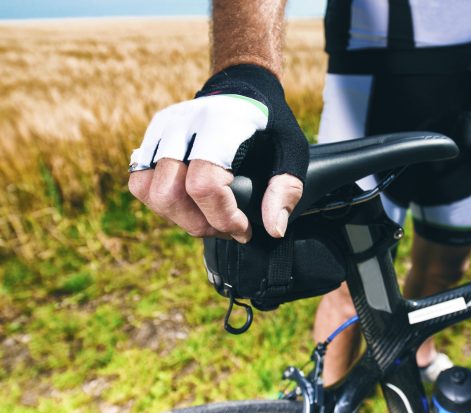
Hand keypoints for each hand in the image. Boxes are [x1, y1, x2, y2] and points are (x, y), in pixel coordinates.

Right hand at [128, 65, 308, 241]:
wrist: (244, 88)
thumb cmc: (270, 122)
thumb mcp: (293, 150)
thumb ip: (286, 189)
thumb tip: (274, 229)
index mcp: (219, 125)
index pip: (203, 185)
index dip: (222, 217)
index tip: (244, 229)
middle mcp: (182, 125)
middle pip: (168, 193)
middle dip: (199, 224)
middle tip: (228, 228)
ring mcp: (161, 130)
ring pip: (148, 191)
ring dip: (179, 218)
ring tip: (209, 220)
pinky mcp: (150, 138)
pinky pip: (141, 182)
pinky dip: (164, 204)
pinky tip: (193, 206)